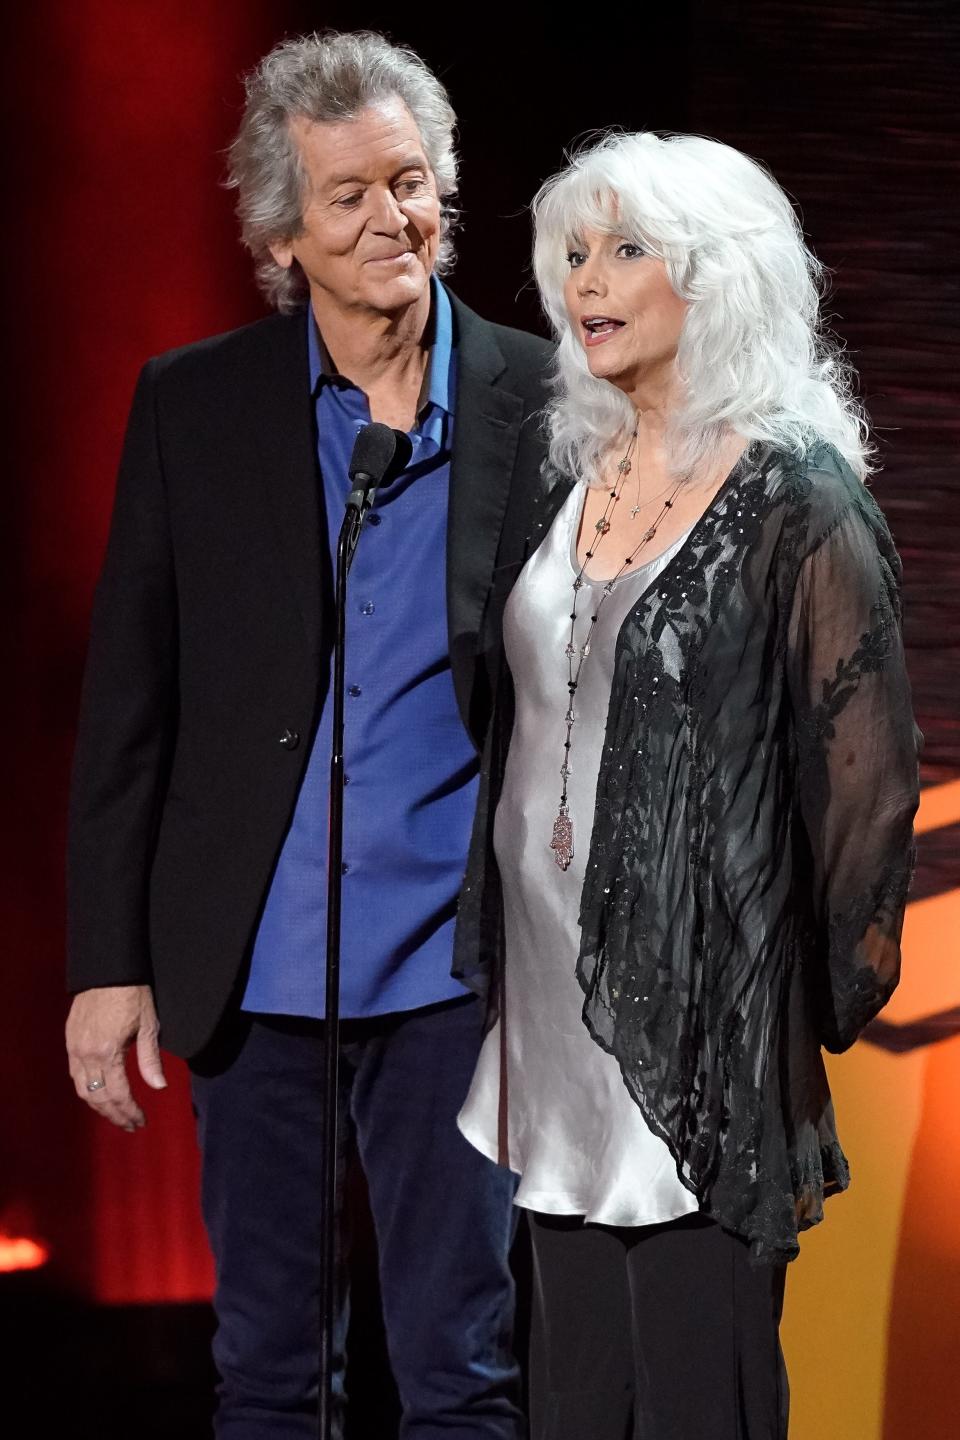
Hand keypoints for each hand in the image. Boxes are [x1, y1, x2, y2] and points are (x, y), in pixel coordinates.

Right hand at [66, 985, 166, 1131]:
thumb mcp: (148, 1025)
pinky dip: (87, 1090)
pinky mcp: (70, 1041)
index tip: (141, 1122)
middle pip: (97, 1097)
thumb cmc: (133, 994)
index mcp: (107, 1052)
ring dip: (99, 1107)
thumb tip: (159, 1087)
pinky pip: (75, 1075)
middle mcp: (86, 1055)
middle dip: (115, 1115)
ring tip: (117, 1115)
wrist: (108, 969)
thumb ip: (150, 1059)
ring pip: (82, 1089)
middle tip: (131, 1125)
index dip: (129, 1111)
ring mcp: (74, 1048)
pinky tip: (100, 1094)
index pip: (118, 1094)